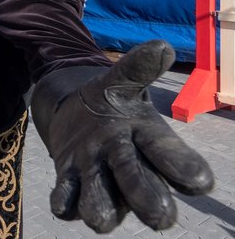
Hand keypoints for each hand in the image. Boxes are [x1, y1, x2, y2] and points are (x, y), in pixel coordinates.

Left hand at [42, 41, 213, 231]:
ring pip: (104, 204)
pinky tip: (63, 203)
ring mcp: (98, 178)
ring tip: (99, 214)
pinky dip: (65, 203)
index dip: (185, 168)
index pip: (173, 157)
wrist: (76, 114)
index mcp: (149, 140)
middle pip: (142, 189)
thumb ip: (138, 69)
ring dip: (101, 207)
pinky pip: (68, 201)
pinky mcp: (69, 182)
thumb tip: (163, 47)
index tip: (199, 180)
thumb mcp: (120, 82)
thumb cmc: (110, 102)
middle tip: (159, 213)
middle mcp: (129, 167)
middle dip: (149, 200)